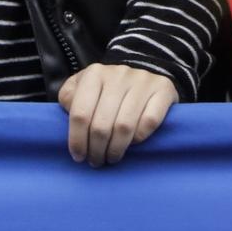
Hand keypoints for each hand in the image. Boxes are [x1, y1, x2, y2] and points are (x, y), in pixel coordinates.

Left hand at [57, 63, 178, 166]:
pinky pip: (150, 122)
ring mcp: (142, 81)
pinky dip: (139, 138)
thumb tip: (68, 115)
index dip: (77, 140)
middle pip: (102, 124)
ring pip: (125, 126)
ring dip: (116, 149)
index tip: (78, 156)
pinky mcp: (163, 89)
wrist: (142, 69)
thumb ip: (69, 98)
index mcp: (94, 73)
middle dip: (97, 149)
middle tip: (96, 161)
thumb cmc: (105, 87)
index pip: (80, 114)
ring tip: (111, 157)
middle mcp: (118, 74)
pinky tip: (132, 143)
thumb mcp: (81, 86)